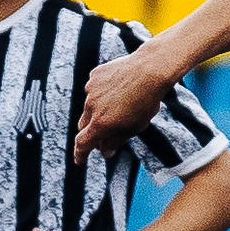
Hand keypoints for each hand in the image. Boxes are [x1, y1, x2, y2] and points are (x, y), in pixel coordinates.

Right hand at [75, 49, 169, 163]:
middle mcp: (91, 107)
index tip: (79, 160)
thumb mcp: (135, 127)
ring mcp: (91, 90)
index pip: (83, 143)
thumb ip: (116, 141)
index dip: (80, 154)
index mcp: (101, 124)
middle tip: (105, 134)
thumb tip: (104, 152)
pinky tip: (119, 89)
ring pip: (90, 106)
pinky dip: (102, 93)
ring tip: (121, 105)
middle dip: (92, 132)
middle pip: (84, 125)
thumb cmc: (146, 101)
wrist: (150, 70)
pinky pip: (94, 89)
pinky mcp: (95, 76)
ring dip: (99, 111)